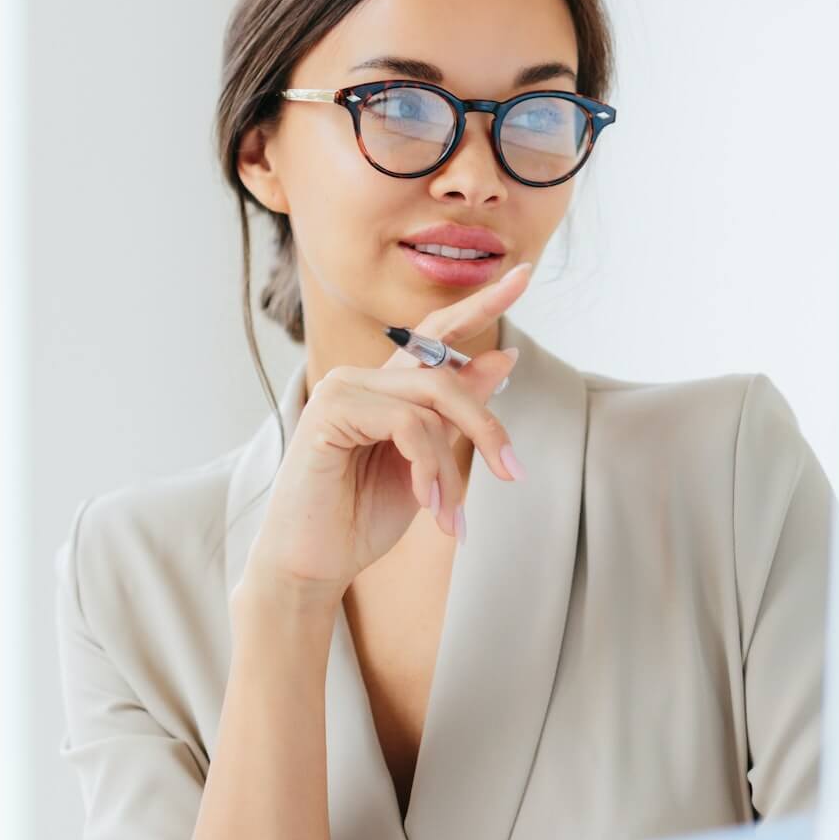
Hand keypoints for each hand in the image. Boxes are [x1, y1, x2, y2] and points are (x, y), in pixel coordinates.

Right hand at [243, 263, 534, 601]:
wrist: (312, 565)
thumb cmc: (360, 519)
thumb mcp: (429, 464)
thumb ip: (459, 413)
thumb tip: (505, 356)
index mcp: (384, 388)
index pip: (437, 334)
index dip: (481, 304)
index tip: (525, 274)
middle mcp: (360, 378)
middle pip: (445, 375)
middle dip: (487, 426)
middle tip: (511, 473)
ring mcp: (340, 390)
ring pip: (430, 403)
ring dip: (452, 466)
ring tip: (451, 516)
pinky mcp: (328, 413)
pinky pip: (407, 423)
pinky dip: (429, 466)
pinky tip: (427, 504)